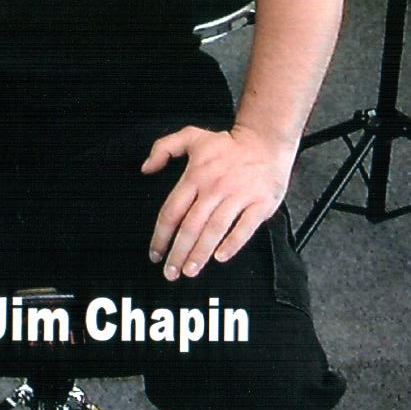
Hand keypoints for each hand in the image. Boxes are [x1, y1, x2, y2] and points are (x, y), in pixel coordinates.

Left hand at [140, 124, 294, 280]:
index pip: (172, 211)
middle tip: (170, 273)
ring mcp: (238, 196)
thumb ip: (163, 148)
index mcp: (195, 175)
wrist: (265, 141)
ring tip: (189, 271)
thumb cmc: (226, 144)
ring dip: (200, 253)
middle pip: (191, 226)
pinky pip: (244, 227)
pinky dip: (232, 244)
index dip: (161, 235)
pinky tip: (220, 257)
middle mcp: (214, 188)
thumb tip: (145, 168)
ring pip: (215, 229)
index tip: (155, 253)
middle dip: (178, 252)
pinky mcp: (260, 203)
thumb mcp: (190, 136)